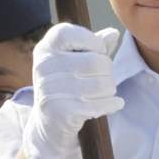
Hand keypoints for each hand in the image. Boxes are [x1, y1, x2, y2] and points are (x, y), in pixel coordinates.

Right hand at [21, 24, 123, 158]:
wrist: (48, 125)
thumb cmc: (66, 86)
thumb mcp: (75, 61)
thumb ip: (94, 45)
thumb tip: (113, 34)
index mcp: (46, 48)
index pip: (73, 34)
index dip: (94, 43)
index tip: (99, 53)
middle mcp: (44, 67)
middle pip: (96, 62)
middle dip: (108, 71)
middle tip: (106, 79)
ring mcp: (51, 90)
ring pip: (101, 84)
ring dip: (110, 89)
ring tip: (107, 92)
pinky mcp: (61, 112)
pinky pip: (99, 104)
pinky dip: (112, 104)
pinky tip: (115, 103)